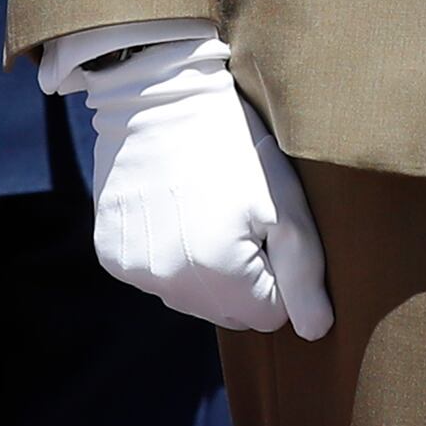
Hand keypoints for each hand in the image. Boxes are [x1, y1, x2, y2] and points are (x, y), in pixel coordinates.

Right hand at [76, 34, 331, 337]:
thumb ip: (304, 276)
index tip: (267, 227)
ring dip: (204, 270)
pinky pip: (154, 277)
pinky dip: (167, 255)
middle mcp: (170, 283)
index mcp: (219, 275)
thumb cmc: (236, 146)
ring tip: (204, 210)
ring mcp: (134, 271)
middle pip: (228, 313)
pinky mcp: (110, 254)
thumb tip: (314, 331)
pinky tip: (172, 211)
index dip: (278, 274)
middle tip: (237, 216)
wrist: (160, 93)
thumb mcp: (285, 203)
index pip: (269, 316)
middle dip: (243, 278)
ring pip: (190, 299)